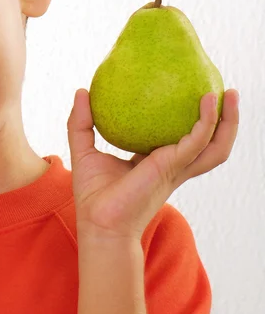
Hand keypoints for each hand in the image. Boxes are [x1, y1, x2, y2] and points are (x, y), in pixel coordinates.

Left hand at [67, 89, 239, 240]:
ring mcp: (175, 169)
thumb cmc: (92, 194)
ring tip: (231, 94)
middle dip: (224, 120)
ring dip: (228, 122)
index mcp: (156, 161)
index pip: (180, 138)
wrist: (99, 223)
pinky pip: (196, 143)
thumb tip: (82, 90)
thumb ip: (82, 121)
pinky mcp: (171, 168)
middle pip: (209, 143)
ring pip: (214, 146)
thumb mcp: (84, 149)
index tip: (192, 94)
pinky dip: (206, 123)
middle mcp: (172, 165)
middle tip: (226, 92)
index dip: (190, 120)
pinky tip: (207, 103)